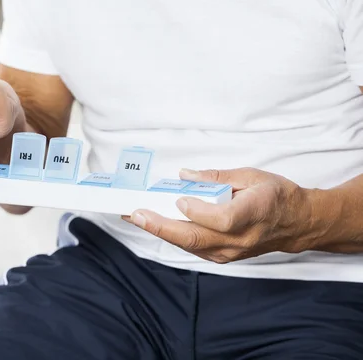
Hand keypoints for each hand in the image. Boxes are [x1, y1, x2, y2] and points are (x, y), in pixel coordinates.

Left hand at [123, 167, 318, 263]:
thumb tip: (184, 175)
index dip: (197, 211)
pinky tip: (154, 224)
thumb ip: (216, 177)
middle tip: (136, 213)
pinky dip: (171, 235)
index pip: (220, 219)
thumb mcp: (251, 176)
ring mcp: (229, 252)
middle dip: (161, 226)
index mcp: (252, 214)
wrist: (296, 224)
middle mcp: (239, 239)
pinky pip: (192, 247)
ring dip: (159, 231)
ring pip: (189, 245)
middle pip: (195, 238)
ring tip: (135, 216)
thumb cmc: (276, 196)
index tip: (179, 199)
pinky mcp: (221, 256)